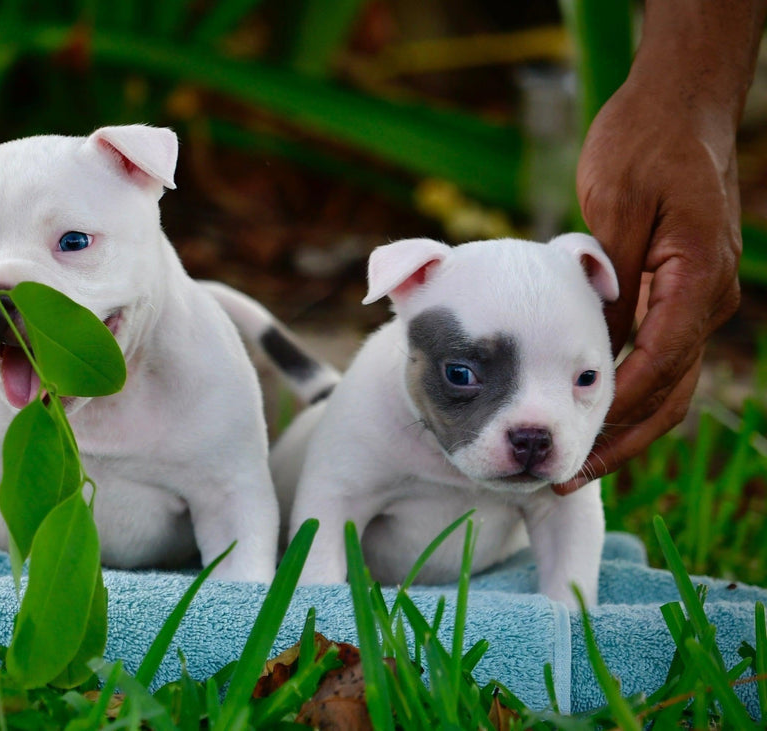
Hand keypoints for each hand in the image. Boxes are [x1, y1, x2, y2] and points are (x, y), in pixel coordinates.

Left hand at [553, 72, 741, 493]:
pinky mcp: (678, 294)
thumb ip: (610, 278)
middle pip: (668, 390)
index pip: (658, 363)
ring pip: (667, 383)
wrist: (678, 108)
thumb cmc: (644, 144)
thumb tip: (598, 342)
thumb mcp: (617, 203)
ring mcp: (697, 299)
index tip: (575, 446)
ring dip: (624, 427)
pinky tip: (588, 415)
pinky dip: (626, 393)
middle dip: (619, 439)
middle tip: (567, 476)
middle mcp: (706, 297)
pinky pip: (656, 358)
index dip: (616, 410)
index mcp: (696, 277)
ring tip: (575, 464)